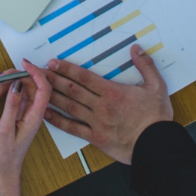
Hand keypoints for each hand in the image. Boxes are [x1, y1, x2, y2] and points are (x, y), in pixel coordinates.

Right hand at [0, 60, 51, 195]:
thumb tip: (16, 84)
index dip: (36, 71)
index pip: (43, 87)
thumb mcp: (5, 129)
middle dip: (13, 78)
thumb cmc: (5, 156)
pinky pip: (15, 94)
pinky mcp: (20, 112)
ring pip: (21, 87)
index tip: (23, 63)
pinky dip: (5, 92)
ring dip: (6, 85)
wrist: (3, 172)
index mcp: (36, 116)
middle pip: (31, 84)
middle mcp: (34, 112)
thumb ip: (11, 106)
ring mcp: (27, 111)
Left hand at [42, 46, 172, 163]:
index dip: (67, 69)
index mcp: (113, 92)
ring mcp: (96, 123)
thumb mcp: (157, 86)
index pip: (84, 77)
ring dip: (53, 96)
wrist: (158, 145)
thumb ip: (146, 65)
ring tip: (38, 88)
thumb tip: (136, 49)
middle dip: (54, 79)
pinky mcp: (96, 138)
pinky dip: (58, 121)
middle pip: (72, 90)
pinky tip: (47, 114)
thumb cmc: (156, 118)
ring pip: (70, 107)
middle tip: (39, 72)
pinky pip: (73, 128)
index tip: (54, 63)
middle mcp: (101, 107)